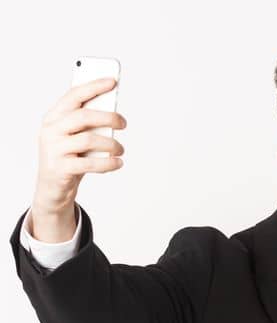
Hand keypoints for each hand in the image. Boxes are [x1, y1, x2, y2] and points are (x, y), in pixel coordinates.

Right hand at [34, 77, 125, 219]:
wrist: (52, 186)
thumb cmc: (69, 156)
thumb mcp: (75, 136)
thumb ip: (88, 124)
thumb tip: (114, 113)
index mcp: (53, 117)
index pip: (73, 96)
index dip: (93, 87)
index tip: (113, 81)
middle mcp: (50, 130)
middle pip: (83, 116)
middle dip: (109, 117)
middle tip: (124, 123)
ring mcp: (53, 149)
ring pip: (89, 140)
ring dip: (112, 144)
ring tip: (121, 150)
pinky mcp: (60, 168)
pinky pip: (90, 163)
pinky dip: (108, 163)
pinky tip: (118, 163)